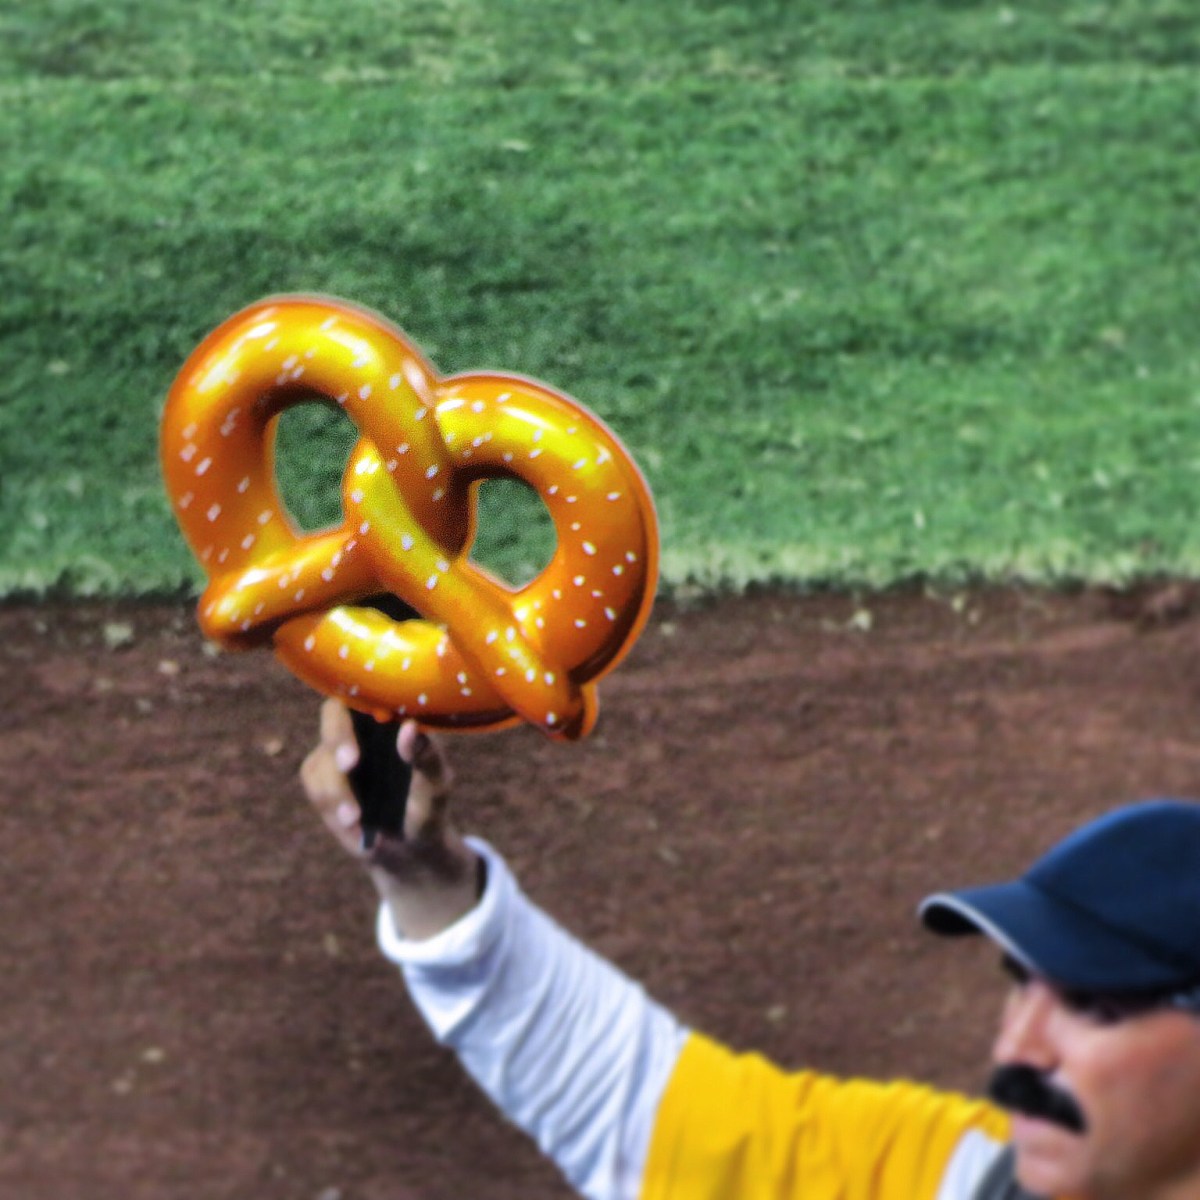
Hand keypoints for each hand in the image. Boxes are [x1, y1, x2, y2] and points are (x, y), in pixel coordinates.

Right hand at [301, 699, 482, 939]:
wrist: (411, 846)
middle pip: (332, 716)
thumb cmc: (429, 805)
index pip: (367, 691)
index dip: (360, 698)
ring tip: (356, 819)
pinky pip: (315, 787)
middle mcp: (359, 730)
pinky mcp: (322, 781)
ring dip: (336, 790)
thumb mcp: (436, 785)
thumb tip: (410, 728)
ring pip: (320, 760)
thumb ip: (427, 756)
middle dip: (338, 739)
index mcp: (390, 719)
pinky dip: (332, 807)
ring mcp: (336, 754)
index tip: (369, 719)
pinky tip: (354, 826)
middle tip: (351, 764)